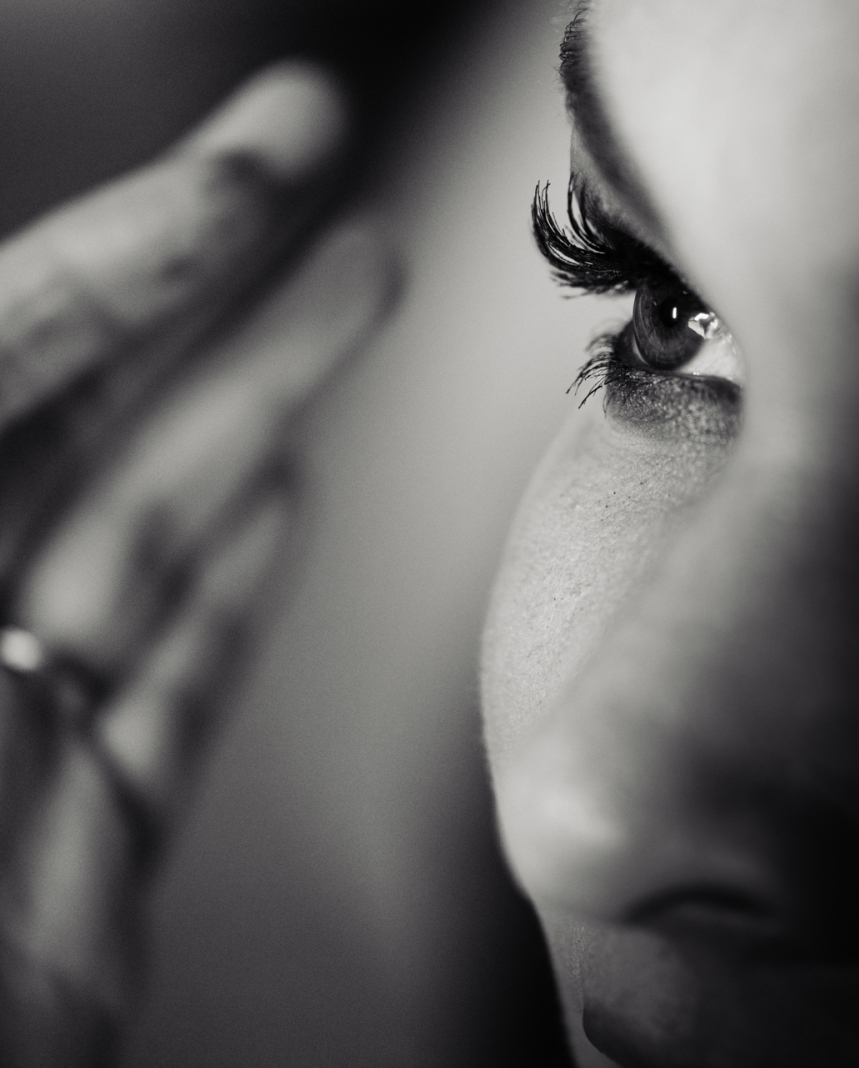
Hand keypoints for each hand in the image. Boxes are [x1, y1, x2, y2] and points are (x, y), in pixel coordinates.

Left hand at [0, 63, 396, 1065]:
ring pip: (145, 535)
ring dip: (263, 401)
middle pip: (73, 412)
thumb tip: (75, 387)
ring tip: (361, 286)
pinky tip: (288, 494)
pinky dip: (239, 586)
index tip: (254, 167)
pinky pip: (167, 687)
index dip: (133, 249)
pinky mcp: (76, 846)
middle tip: (318, 151)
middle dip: (215, 274)